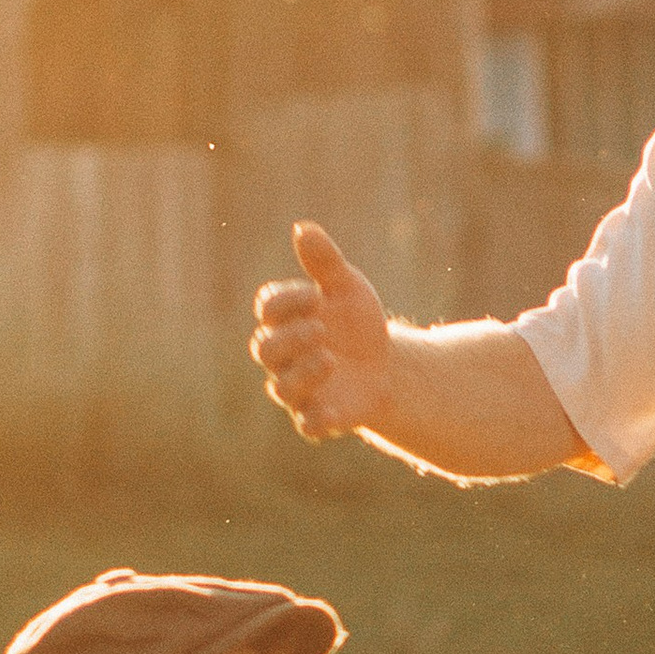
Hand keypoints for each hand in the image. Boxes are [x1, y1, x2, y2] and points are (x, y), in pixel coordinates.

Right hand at [251, 223, 393, 443]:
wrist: (388, 364)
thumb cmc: (357, 322)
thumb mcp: (348, 288)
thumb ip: (325, 262)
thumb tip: (303, 228)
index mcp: (287, 321)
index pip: (268, 310)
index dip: (285, 302)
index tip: (316, 294)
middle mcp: (285, 357)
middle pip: (266, 350)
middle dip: (291, 338)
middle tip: (322, 329)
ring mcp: (300, 389)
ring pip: (282, 388)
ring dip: (303, 374)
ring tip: (330, 359)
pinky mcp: (321, 417)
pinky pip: (308, 425)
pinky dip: (316, 420)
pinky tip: (333, 411)